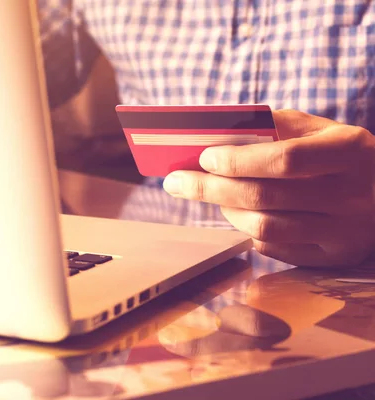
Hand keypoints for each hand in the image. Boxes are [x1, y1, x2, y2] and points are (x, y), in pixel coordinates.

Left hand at [162, 110, 374, 266]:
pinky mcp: (334, 258)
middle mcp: (351, 195)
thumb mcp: (323, 129)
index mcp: (349, 151)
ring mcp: (344, 232)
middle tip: (175, 182)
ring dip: (225, 211)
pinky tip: (237, 214)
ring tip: (207, 194)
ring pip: (265, 228)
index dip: (238, 161)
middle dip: (210, 189)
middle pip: (265, 197)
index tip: (204, 158)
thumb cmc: (344, 155)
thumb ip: (278, 126)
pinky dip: (247, 231)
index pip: (284, 160)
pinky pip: (275, 249)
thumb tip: (219, 135)